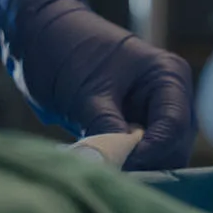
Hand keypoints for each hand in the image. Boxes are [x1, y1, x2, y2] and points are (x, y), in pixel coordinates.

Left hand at [0, 0, 194, 169]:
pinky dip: (123, 162)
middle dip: (146, 163)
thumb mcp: (85, 93)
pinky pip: (140, 153)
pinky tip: (100, 165)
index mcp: (167, 75)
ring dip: (134, 166)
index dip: (150, 152)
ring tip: (103, 170)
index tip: (118, 168)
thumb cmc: (65, 52)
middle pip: (174, 144)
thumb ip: (106, 128)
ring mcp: (155, 111)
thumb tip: (113, 165)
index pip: (173, 126)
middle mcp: (171, 95)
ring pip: (160, 154)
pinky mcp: (135, 124)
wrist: (39, 37)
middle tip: (109, 175)